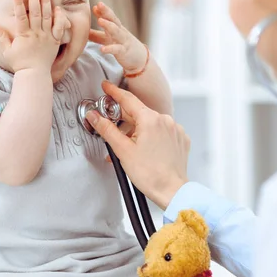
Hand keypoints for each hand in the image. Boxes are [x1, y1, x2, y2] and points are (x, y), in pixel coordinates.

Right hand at [0, 0, 70, 72]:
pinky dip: (60, 18)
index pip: (21, 17)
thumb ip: (0, 37)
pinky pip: (59, 28)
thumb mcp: (7, 50)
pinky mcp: (55, 41)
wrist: (35, 74)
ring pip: (48, 17)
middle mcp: (36, 34)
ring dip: (47, 3)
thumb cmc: (20, 63)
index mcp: (24, 36)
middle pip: (36, 13)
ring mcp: (47, 37)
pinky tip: (58, 8)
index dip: (19, 5)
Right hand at [87, 81, 189, 209]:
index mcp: (150, 119)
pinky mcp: (181, 139)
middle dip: (125, 120)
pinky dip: (153, 136)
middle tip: (113, 128)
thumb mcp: (123, 151)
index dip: (114, 92)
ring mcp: (175, 129)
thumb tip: (95, 116)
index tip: (107, 86)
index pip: (128, 99)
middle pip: (139, 113)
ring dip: (139, 130)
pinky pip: (163, 131)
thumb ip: (107, 130)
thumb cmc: (150, 175)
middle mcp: (165, 120)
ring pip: (151, 123)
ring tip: (131, 148)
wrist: (172, 190)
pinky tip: (147, 150)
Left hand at [89, 2, 147, 74]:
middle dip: (107, 12)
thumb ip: (96, 34)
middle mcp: (120, 32)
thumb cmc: (121, 46)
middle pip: (114, 20)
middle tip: (100, 4)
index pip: (109, 17)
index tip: (95, 5)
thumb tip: (83, 30)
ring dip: (109, 25)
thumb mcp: (108, 39)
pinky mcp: (124, 52)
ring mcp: (123, 41)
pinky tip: (102, 49)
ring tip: (100, 20)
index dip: (103, 10)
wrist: (139, 58)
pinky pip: (116, 49)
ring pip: (116, 31)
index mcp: (116, 28)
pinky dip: (109, 48)